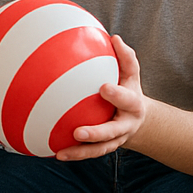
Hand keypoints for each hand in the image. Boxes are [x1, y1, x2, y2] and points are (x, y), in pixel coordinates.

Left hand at [55, 34, 144, 160]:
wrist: (138, 120)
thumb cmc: (129, 89)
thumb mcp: (131, 74)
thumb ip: (125, 57)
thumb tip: (114, 37)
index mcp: (133, 106)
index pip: (127, 99)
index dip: (117, 95)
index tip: (103, 88)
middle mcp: (125, 126)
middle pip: (112, 132)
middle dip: (97, 133)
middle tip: (78, 132)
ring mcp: (115, 140)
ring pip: (99, 150)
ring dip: (80, 153)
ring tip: (61, 153)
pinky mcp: (103, 148)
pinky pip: (87, 153)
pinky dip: (73, 154)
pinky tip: (54, 152)